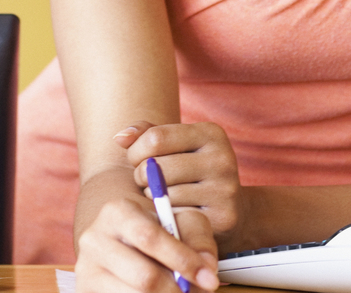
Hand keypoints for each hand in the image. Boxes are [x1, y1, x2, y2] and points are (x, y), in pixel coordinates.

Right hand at [75, 188, 219, 292]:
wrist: (121, 240)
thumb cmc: (157, 229)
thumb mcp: (180, 222)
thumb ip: (198, 239)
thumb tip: (207, 269)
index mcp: (116, 212)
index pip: (149, 237)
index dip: (182, 260)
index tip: (210, 279)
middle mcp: (94, 240)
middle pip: (143, 277)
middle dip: (177, 290)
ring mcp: (86, 270)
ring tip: (180, 292)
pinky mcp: (86, 292)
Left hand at [117, 121, 247, 244]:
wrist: (231, 210)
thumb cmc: (191, 172)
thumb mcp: (175, 146)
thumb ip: (146, 134)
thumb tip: (119, 138)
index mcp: (210, 133)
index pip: (155, 138)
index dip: (136, 151)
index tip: (136, 160)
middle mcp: (222, 158)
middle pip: (157, 167)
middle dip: (141, 176)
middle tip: (146, 182)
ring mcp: (225, 188)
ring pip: (165, 194)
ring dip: (153, 198)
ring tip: (160, 196)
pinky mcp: (224, 217)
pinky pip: (177, 216)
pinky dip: (168, 216)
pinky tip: (172, 212)